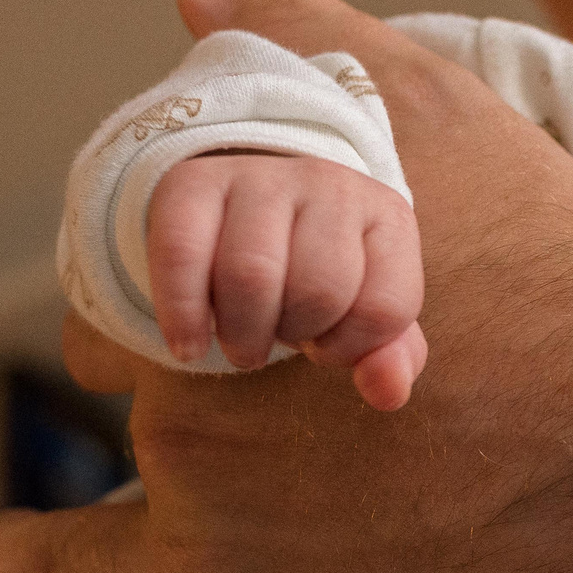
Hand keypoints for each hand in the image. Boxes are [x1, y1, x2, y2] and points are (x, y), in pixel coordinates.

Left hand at [0, 0, 572, 572]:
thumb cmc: (572, 284)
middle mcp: (184, 428)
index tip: (159, 348)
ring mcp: (213, 557)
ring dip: (34, 562)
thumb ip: (312, 40)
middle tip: (177, 453)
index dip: (131, 327)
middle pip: (108, 438)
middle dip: (132, 435)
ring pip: (56, 570)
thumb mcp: (448, 119)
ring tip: (30, 563)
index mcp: (209, 296)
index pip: (106, 313)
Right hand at [147, 149, 428, 410]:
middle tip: (277, 333)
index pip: (384, 308)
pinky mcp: (194, 183)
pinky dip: (183, 317)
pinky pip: (182, 256)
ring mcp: (261, 178)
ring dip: (241, 334)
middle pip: (318, 291)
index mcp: (387, 218)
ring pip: (251, 275)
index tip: (327, 340)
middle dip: (294, 333)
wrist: (250, 206)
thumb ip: (390, 356)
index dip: (350, 347)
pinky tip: (188, 345)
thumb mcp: (363, 311)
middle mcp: (331, 185)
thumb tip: (389, 393)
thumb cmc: (316, 273)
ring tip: (241, 340)